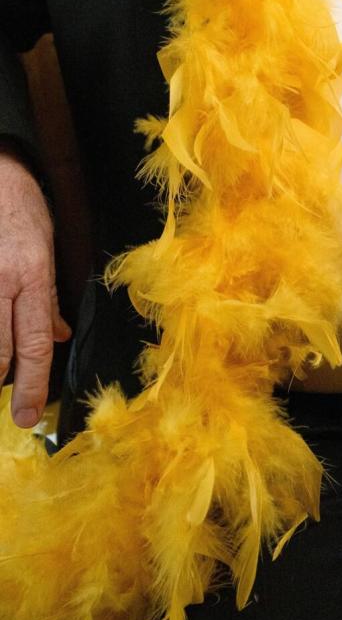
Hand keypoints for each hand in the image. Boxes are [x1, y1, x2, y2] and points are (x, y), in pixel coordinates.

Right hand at [0, 146, 70, 426]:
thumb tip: (58, 338)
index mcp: (31, 274)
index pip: (33, 344)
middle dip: (0, 381)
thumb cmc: (21, 205)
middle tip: (9, 398)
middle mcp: (0, 281)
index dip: (31, 385)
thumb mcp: (48, 245)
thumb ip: (47, 297)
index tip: (28, 414)